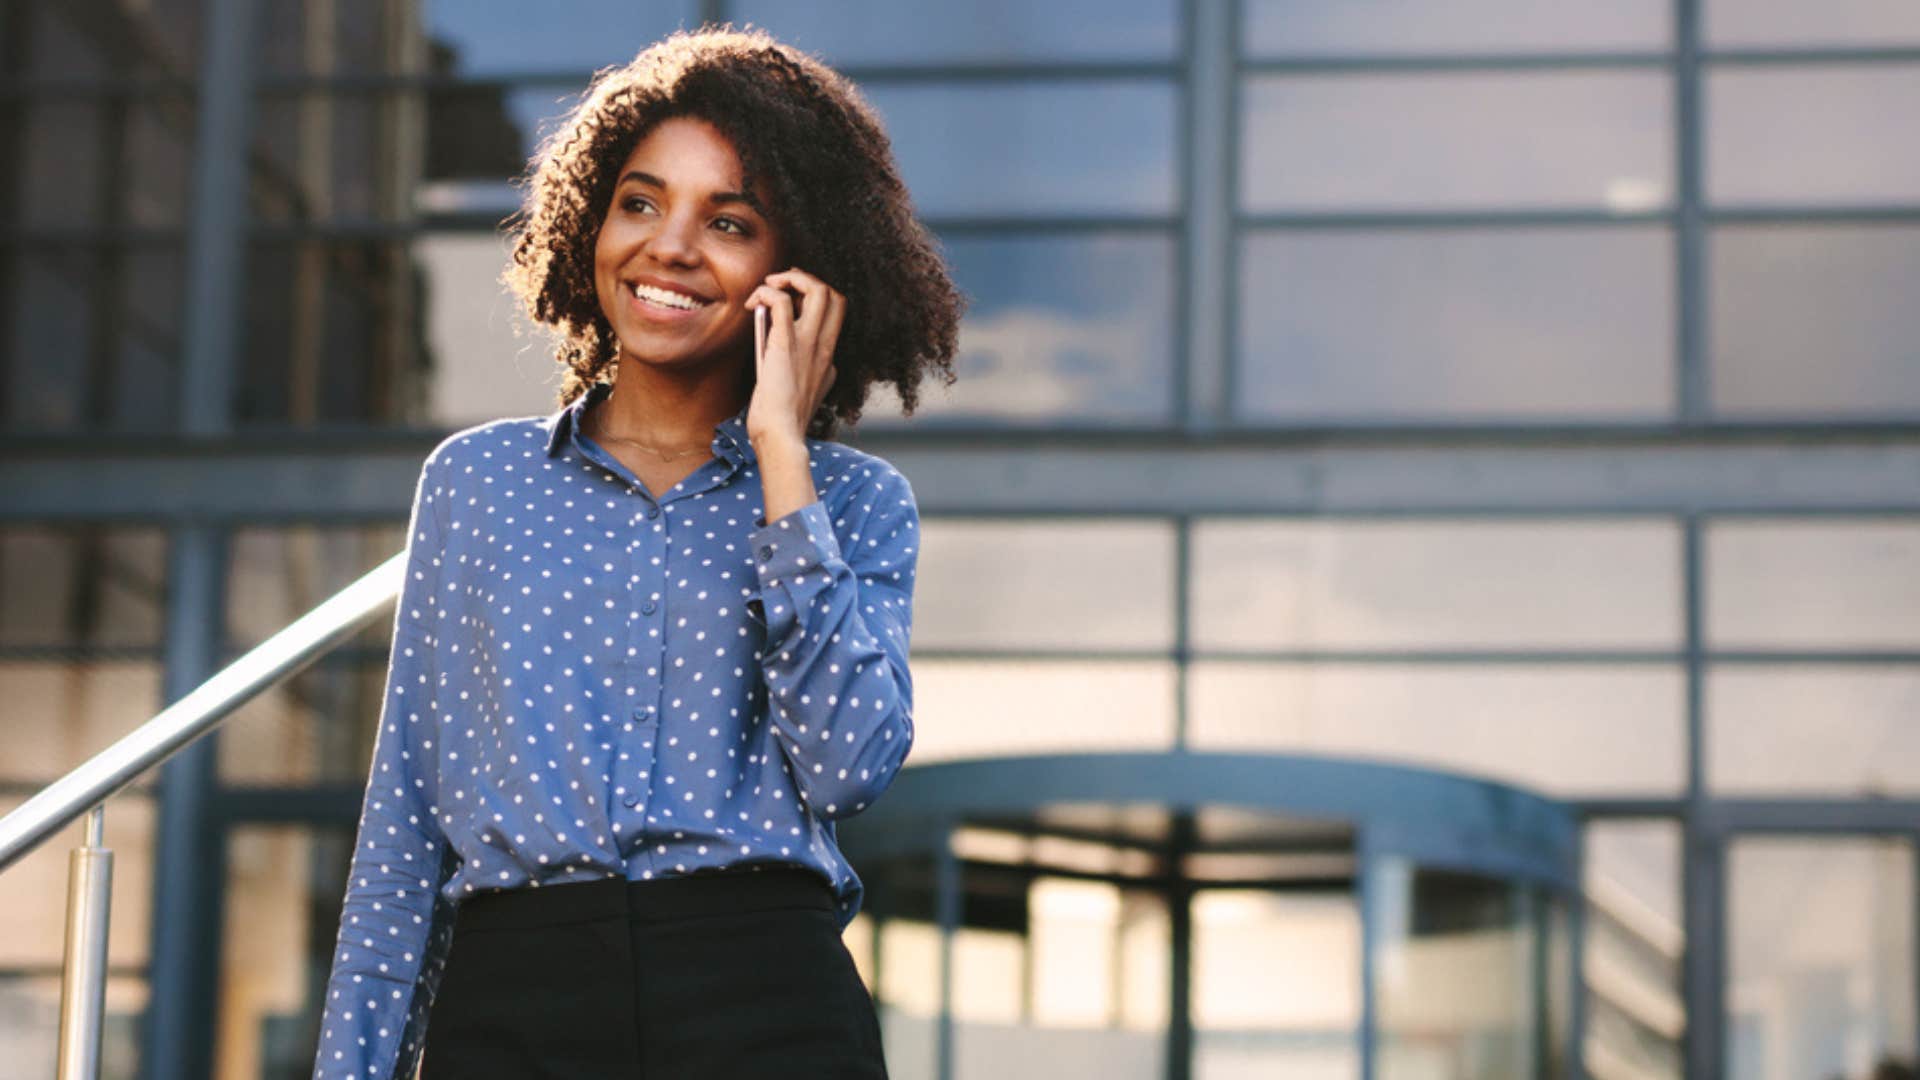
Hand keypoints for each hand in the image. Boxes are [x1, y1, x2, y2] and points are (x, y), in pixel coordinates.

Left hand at [745, 267, 843, 445]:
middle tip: (780, 287)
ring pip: (818, 289)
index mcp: (828, 359)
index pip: (833, 316)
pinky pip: (782, 301)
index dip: (810, 302)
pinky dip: (768, 292)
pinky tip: (753, 302)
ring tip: (769, 286)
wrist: (780, 436)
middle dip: (807, 280)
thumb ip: (801, 371)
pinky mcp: (786, 344)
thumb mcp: (800, 395)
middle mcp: (824, 347)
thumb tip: (780, 348)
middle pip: (835, 295)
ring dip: (791, 277)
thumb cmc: (782, 422)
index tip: (787, 305)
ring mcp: (808, 344)